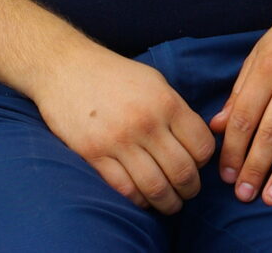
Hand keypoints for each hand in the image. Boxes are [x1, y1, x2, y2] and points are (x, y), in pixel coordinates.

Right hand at [28, 45, 215, 214]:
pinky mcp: (93, 154)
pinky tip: (142, 200)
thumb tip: (194, 141)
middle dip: (190, 189)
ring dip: (168, 203)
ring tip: (169, 204)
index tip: (198, 165)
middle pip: (182, 171)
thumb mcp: (155, 82)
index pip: (202, 145)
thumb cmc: (114, 75)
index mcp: (167, 103)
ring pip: (155, 187)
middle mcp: (147, 123)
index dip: (205, 162)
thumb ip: (176, 110)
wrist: (66, 68)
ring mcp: (119, 141)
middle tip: (188, 193)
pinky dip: (138, 201)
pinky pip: (124, 189)